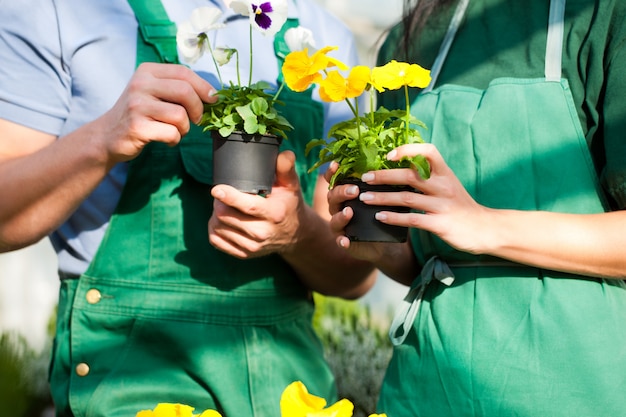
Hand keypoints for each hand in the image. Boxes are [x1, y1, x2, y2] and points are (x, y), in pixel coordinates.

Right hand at [97, 62, 216, 165]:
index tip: (213, 99)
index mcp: (147, 71)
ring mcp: (137, 105)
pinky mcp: (137, 127)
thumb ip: (177, 88)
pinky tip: (166, 139)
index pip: (184, 72)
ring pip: (180, 115)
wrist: (107, 135)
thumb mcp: (154, 92)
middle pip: (185, 92)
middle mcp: (140, 85)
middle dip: (198, 109)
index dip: (204, 87)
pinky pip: (171, 133)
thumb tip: (213, 95)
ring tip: (176, 130)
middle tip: (196, 119)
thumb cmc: (140, 114)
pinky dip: (175, 139)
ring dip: (185, 128)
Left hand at [208, 150, 305, 258]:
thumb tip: (285, 153)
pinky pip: (216, 241)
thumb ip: (286, 168)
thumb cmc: (288, 204)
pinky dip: (214, 229)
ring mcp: (253, 246)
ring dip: (215, 214)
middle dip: (219, 202)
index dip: (229, 196)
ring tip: (223, 206)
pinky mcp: (244, 254)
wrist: (295, 234)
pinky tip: (221, 220)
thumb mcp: (291, 185)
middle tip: (222, 194)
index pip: (248, 206)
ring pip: (218, 228)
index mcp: (274, 213)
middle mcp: (263, 233)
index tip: (216, 189)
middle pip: (226, 216)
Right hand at [324, 162, 398, 263]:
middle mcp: (338, 207)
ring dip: (340, 215)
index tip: (336, 164)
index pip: (335, 180)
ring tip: (349, 212)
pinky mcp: (344, 241)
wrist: (383, 241)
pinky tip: (346, 240)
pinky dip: (342, 240)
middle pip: (332, 197)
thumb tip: (395, 158)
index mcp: (345, 193)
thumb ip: (381, 181)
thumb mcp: (382, 195)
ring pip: (333, 218)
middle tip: (354, 190)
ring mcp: (339, 225)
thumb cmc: (381, 213)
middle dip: (342, 192)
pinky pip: (340, 240)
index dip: (332, 172)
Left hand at [360, 143, 490, 254]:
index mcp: (446, 173)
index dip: (408, 150)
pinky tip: (380, 217)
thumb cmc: (461, 206)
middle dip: (384, 176)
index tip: (389, 155)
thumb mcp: (449, 185)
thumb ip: (430, 177)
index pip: (429, 152)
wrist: (484, 229)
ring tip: (365, 198)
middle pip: (410, 175)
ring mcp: (442, 205)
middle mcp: (444, 186)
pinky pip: (412, 220)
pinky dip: (394, 218)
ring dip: (382, 197)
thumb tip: (401, 168)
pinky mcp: (440, 224)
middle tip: (365, 178)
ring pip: (407, 198)